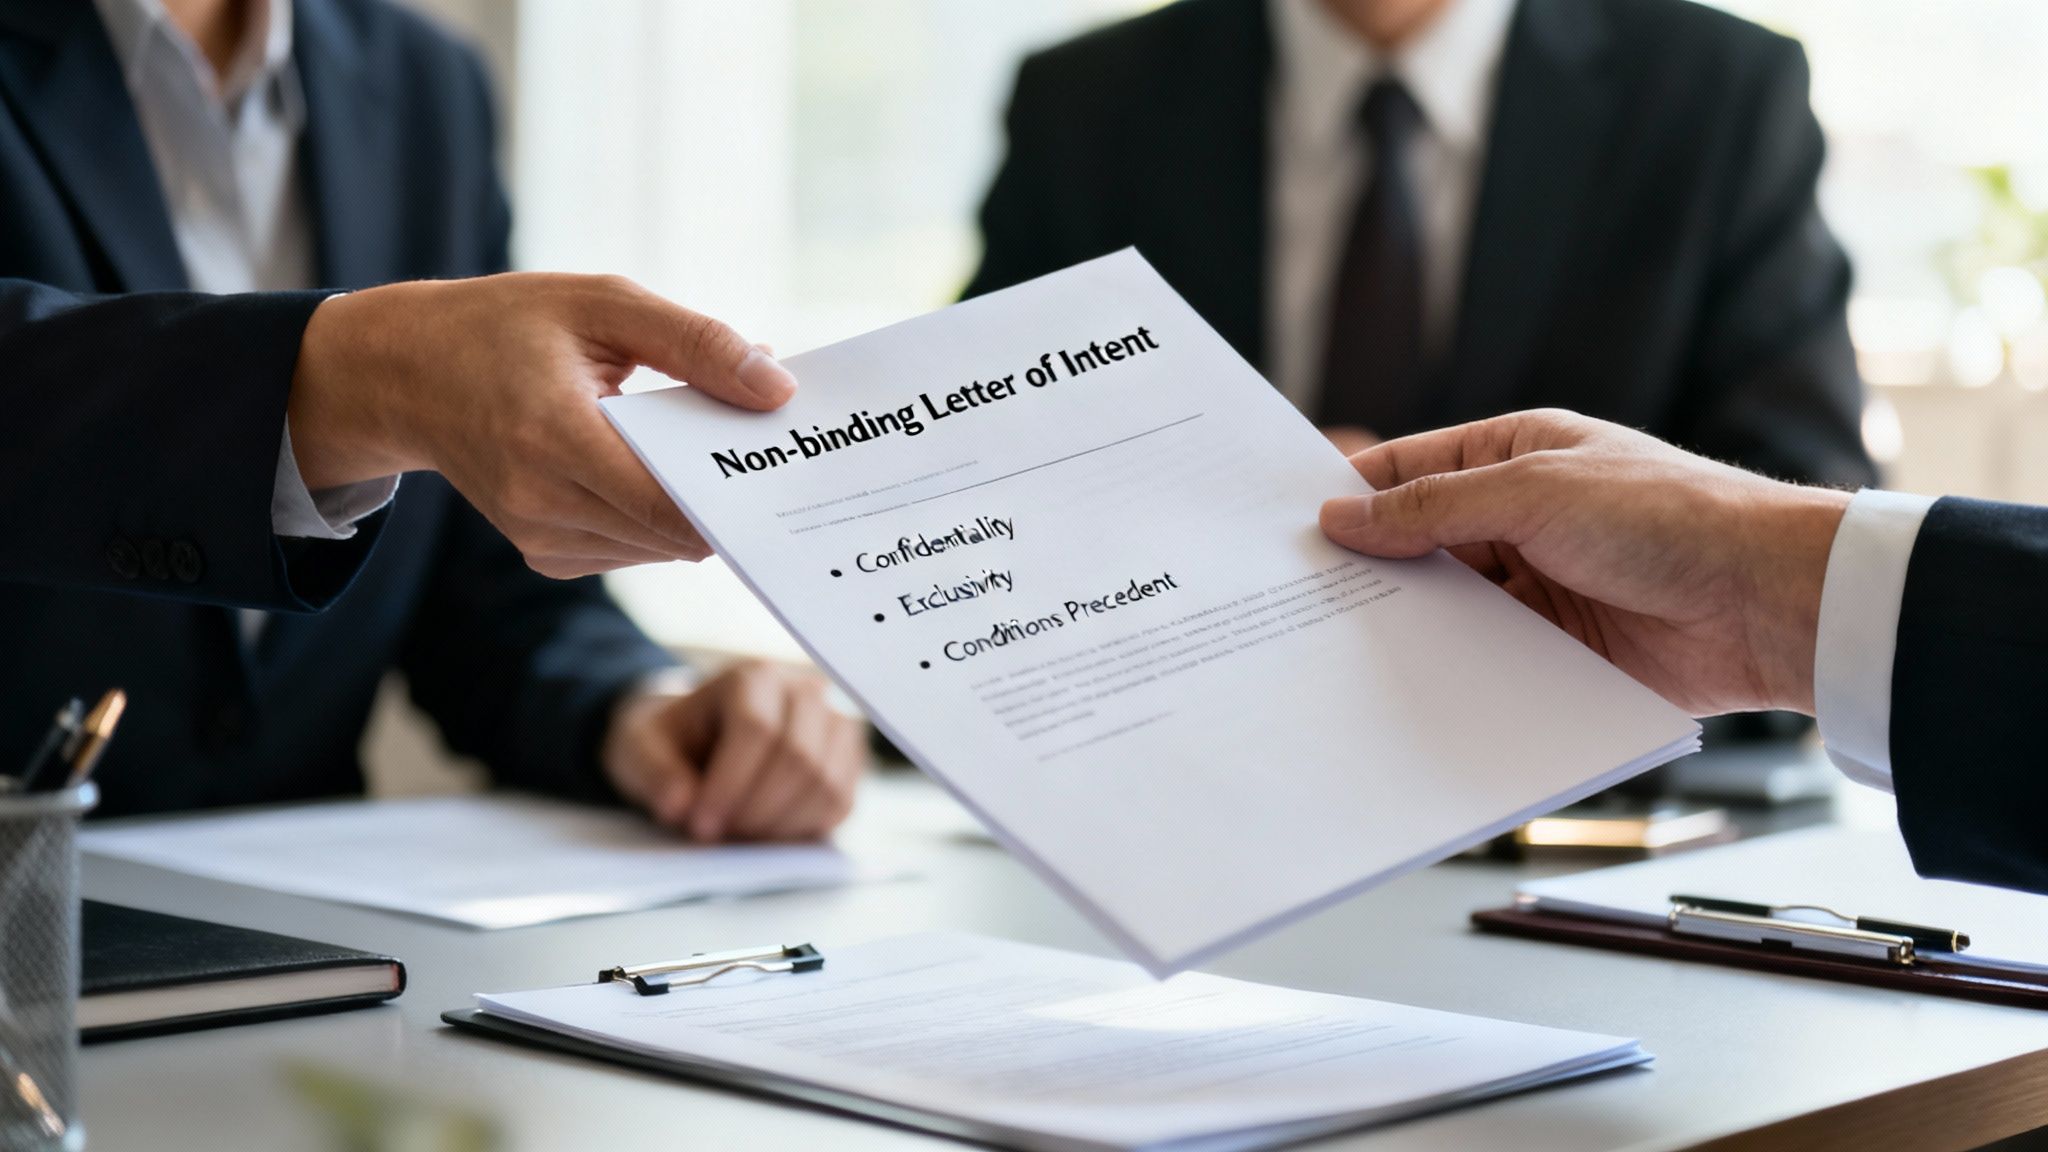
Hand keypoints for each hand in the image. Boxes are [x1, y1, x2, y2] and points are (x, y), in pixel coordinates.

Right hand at [287, 273, 796, 577]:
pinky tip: (647, 467)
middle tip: (756, 445)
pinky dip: (654, 516)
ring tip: (693, 443)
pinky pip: (631, 549)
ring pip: (659, 548)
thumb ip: (697, 343)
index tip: (783, 466)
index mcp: (553, 435)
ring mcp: (538, 536)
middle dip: (722, 494)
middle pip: (674, 532)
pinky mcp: (543, 554)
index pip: (669, 503)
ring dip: (689, 505)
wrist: (406, 372)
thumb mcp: (603, 303)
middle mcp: (541, 501)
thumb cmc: (506, 325)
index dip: (733, 495)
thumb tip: (777, 389)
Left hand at [601, 662, 866, 841]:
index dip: (729, 784)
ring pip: (826, 783)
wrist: (699, 740)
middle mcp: (804, 691)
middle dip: (755, 810)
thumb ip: (653, 772)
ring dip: (780, 824)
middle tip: (717, 834)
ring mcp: (834, 724)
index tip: (698, 823)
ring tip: (739, 833)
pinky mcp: (847, 760)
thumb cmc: (670, 741)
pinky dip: (803, 829)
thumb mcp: (638, 747)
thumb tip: (680, 804)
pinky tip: (766, 831)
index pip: (757, 728)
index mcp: (752, 676)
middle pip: (798, 757)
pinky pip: (841, 803)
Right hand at [1317, 410, 1851, 716]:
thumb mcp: (1536, 493)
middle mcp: (1520, 519)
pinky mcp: (1556, 650)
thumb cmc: (1670, 517)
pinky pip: (1483, 659)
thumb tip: (1343, 517)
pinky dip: (1450, 670)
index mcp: (1515, 456)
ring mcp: (1537, 587)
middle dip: (1368, 569)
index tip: (1287, 529)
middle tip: (1296, 600)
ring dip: (1407, 626)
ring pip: (1446, 608)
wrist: (1766, 604)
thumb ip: (1433, 507)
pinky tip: (1406, 687)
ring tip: (1336, 651)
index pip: (1408, 470)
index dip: (1349, 496)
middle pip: (1418, 544)